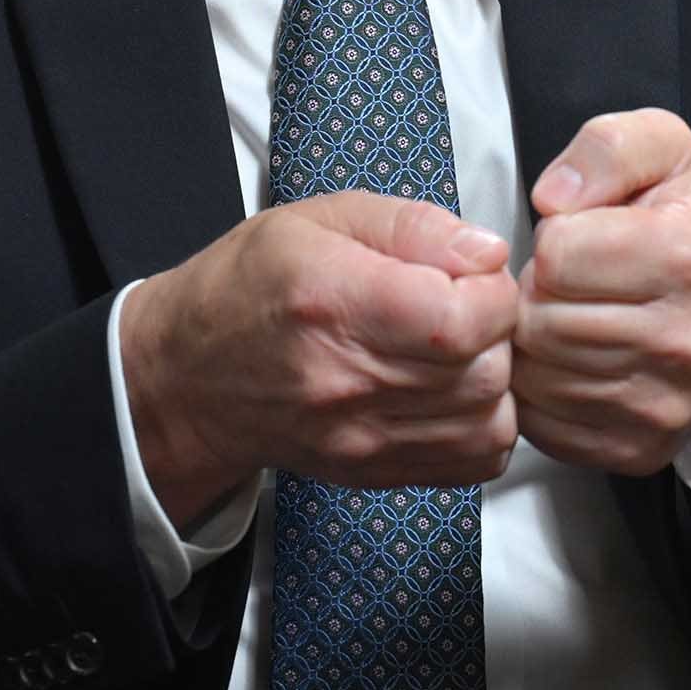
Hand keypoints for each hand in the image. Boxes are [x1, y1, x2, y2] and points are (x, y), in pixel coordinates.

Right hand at [119, 191, 520, 528]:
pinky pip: (475, 462)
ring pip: (490, 421)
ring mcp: (362, 437)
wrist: (191, 376)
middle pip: (485, 372)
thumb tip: (488, 251)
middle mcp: (347, 381)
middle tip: (468, 305)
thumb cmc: (250, 287)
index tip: (474, 274)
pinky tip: (457, 388)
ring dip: (496, 377)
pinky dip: (486, 423)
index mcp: (334, 303)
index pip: (462, 320)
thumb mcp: (322, 218)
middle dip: (499, 330)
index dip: (492, 290)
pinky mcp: (374, 471)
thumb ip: (414, 225)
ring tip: (462, 346)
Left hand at [513, 110, 690, 478]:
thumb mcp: (668, 152)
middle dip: (540, 293)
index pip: (558, 254)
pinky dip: (543, 392)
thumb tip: (554, 197)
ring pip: (534, 375)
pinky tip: (574, 362)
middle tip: (574, 283)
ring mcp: (663, 404)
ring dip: (536, 343)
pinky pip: (542, 423)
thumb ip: (607, 148)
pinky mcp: (637, 447)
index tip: (584, 239)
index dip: (556, 238)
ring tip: (574, 317)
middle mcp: (686, 339)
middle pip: (540, 319)